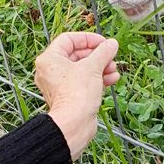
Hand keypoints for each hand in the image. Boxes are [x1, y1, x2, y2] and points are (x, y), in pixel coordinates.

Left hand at [34, 32, 120, 158]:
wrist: (74, 124)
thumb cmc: (76, 95)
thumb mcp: (93, 67)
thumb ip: (103, 52)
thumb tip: (112, 44)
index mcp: (50, 59)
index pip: (68, 39)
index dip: (88, 38)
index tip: (103, 42)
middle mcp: (51, 71)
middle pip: (77, 55)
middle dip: (97, 56)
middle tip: (111, 56)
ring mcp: (60, 85)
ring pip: (82, 70)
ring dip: (100, 67)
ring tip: (114, 69)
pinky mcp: (69, 97)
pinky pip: (84, 83)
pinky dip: (97, 79)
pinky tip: (112, 79)